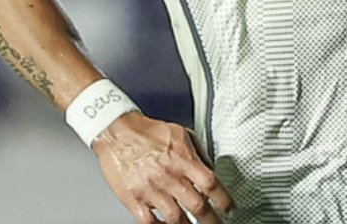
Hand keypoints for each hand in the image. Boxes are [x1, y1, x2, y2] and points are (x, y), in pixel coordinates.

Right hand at [91, 111, 233, 223]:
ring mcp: (151, 189)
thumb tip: (211, 167)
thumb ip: (198, 152)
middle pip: (197, 205)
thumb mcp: (181, 133)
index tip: (230, 209)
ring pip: (176, 218)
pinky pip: (149, 222)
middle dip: (211, 220)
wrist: (117, 132)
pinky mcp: (134, 199)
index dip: (224, 199)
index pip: (211, 184)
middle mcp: (170, 176)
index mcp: (183, 159)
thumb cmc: (147, 132)